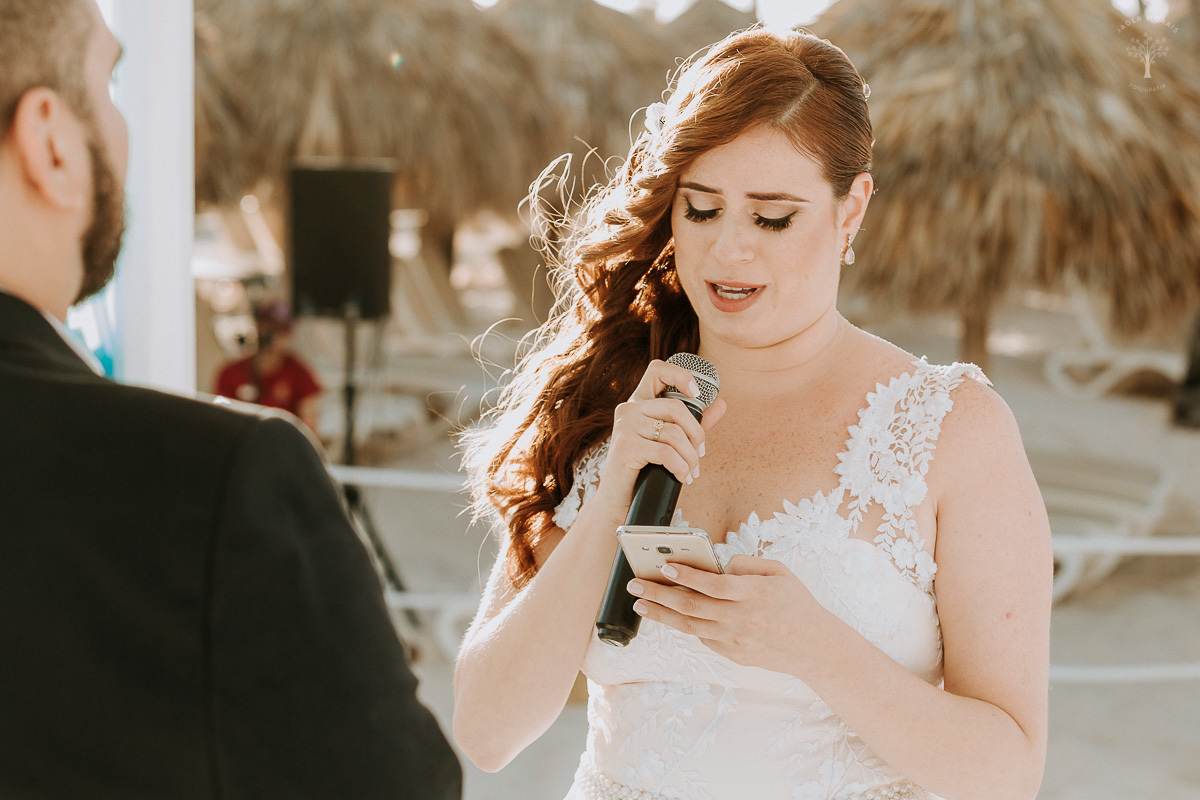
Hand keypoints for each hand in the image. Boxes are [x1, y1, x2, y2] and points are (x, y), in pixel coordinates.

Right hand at [592, 359, 726, 515]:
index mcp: (639, 403)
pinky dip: (680, 467)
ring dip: (690, 457)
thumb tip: (721, 403)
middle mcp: (629, 409)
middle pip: (675, 407)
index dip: (681, 375)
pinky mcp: (625, 448)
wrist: (619, 501)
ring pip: (673, 433)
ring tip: (691, 471)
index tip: (697, 392)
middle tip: (700, 454)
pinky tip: (682, 477)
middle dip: (697, 433)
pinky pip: (665, 452)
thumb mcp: (671, 442)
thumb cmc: (645, 469)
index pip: (657, 370)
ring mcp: (625, 427)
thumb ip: (694, 422)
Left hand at [626, 555, 836, 676]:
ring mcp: (736, 640)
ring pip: (690, 626)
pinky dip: (685, 626)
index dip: (688, 575)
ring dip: (662, 614)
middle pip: (693, 606)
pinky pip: (703, 638)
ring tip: (641, 603)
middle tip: (636, 585)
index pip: (714, 585)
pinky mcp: (733, 655)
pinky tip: (670, 616)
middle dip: (660, 594)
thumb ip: (748, 564)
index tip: (665, 566)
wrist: (815, 648)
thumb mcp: (780, 573)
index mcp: (755, 594)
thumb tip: (719, 564)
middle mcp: (743, 619)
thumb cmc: (797, 604)